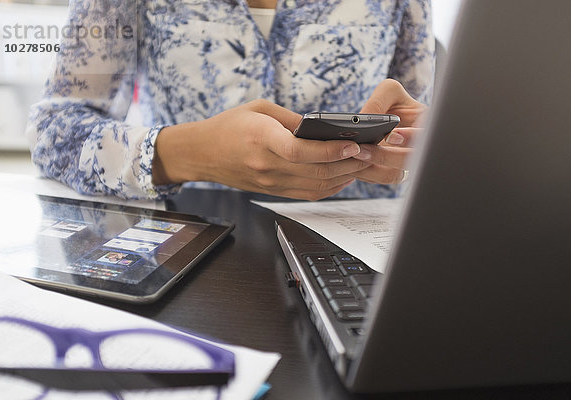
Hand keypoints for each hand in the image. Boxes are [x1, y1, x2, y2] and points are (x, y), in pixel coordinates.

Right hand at [153, 100, 369, 199]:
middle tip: (369, 153)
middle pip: (315, 172)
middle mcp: (266, 165)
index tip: (352, 144)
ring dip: (343, 177)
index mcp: (261, 139)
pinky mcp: (272, 191)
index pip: (299, 151)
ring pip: (316, 186)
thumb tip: (323, 128)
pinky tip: (342, 176)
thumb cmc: (228, 126)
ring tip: (361, 164)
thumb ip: (291, 118)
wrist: (202, 153)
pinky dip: (329, 188)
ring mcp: (270, 182)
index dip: (330, 151)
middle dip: (348, 164)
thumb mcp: (258, 108)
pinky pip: (307, 194)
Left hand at [351, 79, 426, 183]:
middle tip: (362, 149)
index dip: (411, 137)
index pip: (427, 135)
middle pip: (410, 161)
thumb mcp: (389, 92)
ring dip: (370, 168)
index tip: (392, 135)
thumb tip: (365, 119)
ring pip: (394, 175)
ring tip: (352, 155)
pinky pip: (379, 179)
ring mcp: (407, 164)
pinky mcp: (392, 173)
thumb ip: (379, 101)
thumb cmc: (391, 103)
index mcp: (427, 125)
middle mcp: (421, 148)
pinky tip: (350, 163)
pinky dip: (364, 173)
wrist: (383, 119)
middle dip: (385, 156)